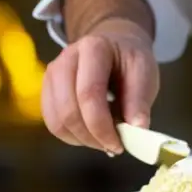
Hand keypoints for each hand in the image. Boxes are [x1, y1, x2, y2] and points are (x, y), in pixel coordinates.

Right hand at [41, 18, 158, 153]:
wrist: (115, 45)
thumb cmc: (130, 60)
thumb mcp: (145, 72)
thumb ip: (139, 100)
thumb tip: (136, 130)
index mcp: (93, 48)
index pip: (89, 94)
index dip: (101, 125)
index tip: (119, 145)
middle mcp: (66, 59)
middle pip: (68, 110)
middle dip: (91, 136)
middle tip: (113, 146)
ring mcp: (52, 74)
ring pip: (56, 120)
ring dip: (81, 139)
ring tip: (104, 141)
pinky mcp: (47, 89)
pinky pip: (52, 122)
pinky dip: (71, 136)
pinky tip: (91, 135)